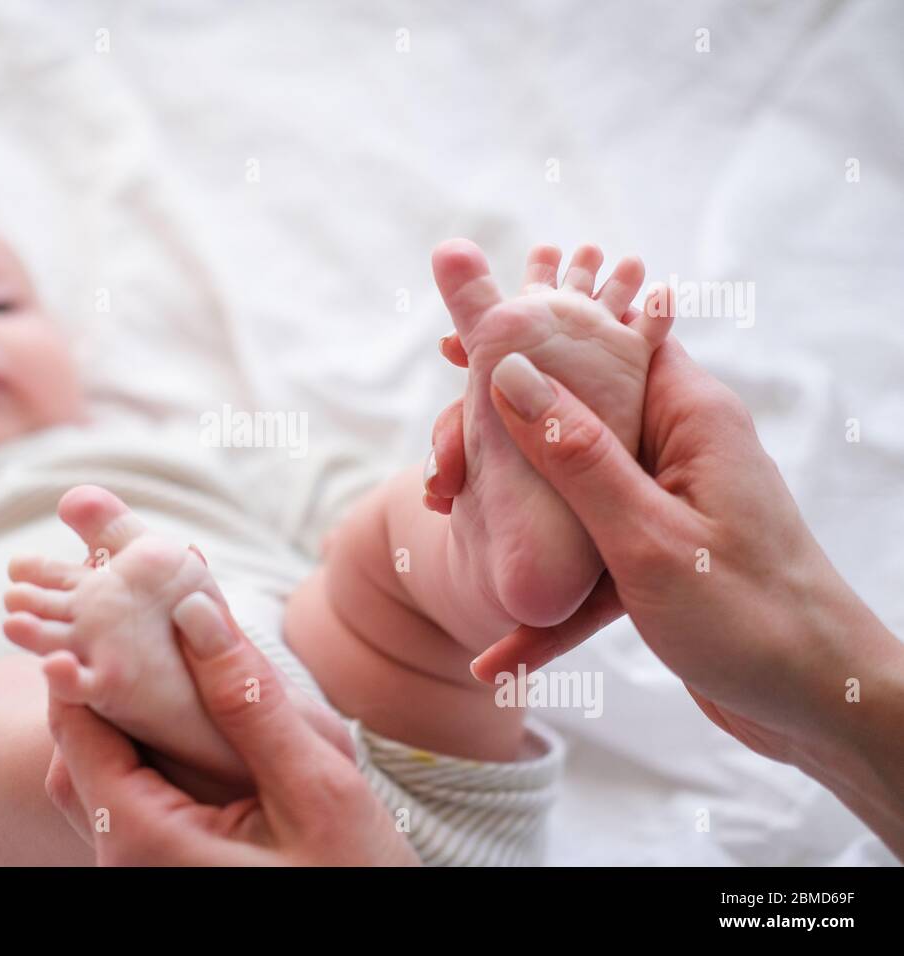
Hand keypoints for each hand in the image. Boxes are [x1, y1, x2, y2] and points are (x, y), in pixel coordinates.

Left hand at [45, 592, 419, 865]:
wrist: (381, 948)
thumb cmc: (356, 886)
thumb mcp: (317, 792)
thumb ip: (251, 703)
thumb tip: (195, 611)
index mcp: (142, 839)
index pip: (75, 721)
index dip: (88, 647)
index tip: (118, 587)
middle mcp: (122, 858)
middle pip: (79, 744)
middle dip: (109, 671)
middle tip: (152, 606)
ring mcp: (140, 866)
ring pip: (105, 768)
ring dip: (131, 707)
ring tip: (181, 648)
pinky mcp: (166, 866)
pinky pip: (136, 793)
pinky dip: (153, 744)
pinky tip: (198, 708)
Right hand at [443, 330, 890, 763]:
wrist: (821, 704)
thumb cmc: (752, 617)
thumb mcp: (647, 535)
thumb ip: (575, 456)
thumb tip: (510, 373)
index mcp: (690, 416)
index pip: (602, 341)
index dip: (529, 334)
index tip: (456, 348)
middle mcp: (678, 447)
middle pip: (571, 414)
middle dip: (499, 441)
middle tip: (442, 471)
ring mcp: (667, 500)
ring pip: (568, 487)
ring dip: (510, 516)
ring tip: (447, 522)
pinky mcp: (657, 551)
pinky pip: (585, 554)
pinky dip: (547, 598)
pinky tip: (501, 656)